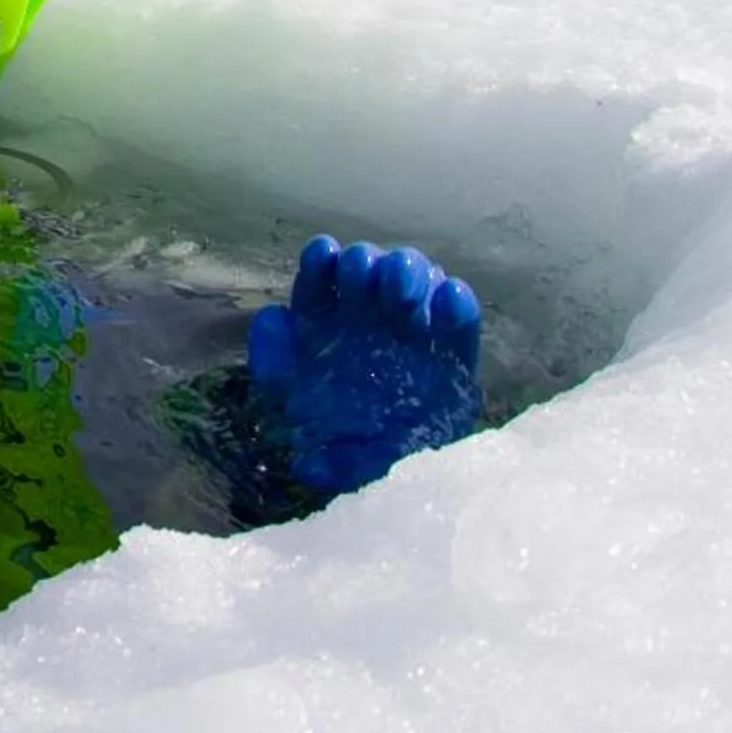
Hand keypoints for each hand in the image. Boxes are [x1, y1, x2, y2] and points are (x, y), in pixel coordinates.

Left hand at [248, 235, 482, 494]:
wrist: (395, 479)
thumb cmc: (337, 441)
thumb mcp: (291, 416)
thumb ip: (275, 373)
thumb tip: (272, 315)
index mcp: (325, 322)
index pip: (320, 276)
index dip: (320, 260)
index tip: (322, 253)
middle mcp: (368, 315)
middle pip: (367, 266)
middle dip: (365, 261)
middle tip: (364, 273)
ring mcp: (412, 327)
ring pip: (414, 277)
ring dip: (407, 272)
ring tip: (402, 293)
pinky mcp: (454, 351)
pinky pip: (459, 319)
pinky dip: (455, 304)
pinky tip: (448, 299)